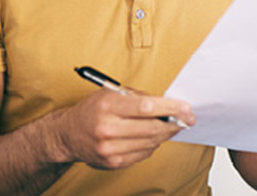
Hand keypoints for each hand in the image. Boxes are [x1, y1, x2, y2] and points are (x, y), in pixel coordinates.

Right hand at [47, 89, 194, 169]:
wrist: (68, 134)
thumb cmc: (93, 109)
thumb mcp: (111, 93)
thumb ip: (139, 97)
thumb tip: (170, 104)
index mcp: (108, 106)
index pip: (146, 107)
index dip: (170, 108)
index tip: (186, 107)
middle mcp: (107, 128)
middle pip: (152, 128)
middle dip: (175, 123)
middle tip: (188, 118)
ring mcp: (109, 149)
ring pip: (151, 143)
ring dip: (166, 134)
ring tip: (173, 126)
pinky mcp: (113, 162)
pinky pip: (143, 154)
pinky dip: (153, 144)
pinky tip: (154, 136)